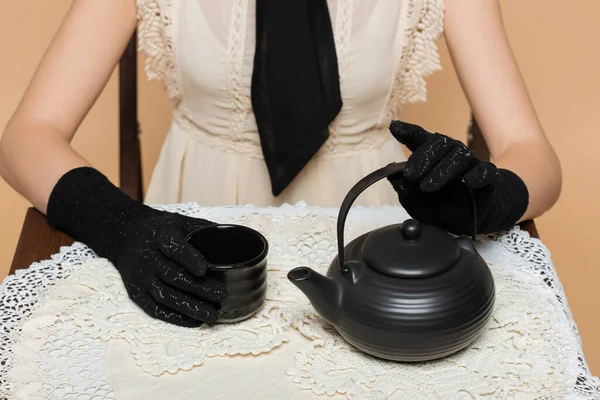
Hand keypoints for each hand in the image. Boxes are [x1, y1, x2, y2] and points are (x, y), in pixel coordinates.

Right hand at [47, 167, 226, 326]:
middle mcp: (148, 257)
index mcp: (161, 235)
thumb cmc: (161, 230)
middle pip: (173, 276)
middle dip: (198, 288)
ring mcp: (141, 277)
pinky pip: (155, 308)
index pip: (173, 247)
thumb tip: (238, 238)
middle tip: (222, 295)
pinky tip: (194, 321)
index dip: (188, 258)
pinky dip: (175, 317)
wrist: (125, 236)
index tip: (203, 269)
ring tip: (213, 315)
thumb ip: (205, 231)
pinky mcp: (136, 293)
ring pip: (165, 295)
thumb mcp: (181, 222)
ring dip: (190, 307)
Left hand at [387, 121, 528, 234]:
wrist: (463, 222)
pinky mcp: (487, 177)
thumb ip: (404, 187)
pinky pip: (485, 170)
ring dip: (443, 170)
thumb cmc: (437, 207)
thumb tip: (391, 174)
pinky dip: (477, 175)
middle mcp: (450, 154)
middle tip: (411, 176)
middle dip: (423, 158)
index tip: (394, 127)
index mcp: (431, 157)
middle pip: (440, 143)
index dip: (408, 131)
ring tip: (428, 187)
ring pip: (460, 156)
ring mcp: (470, 164)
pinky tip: (468, 182)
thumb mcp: (414, 201)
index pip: (420, 138)